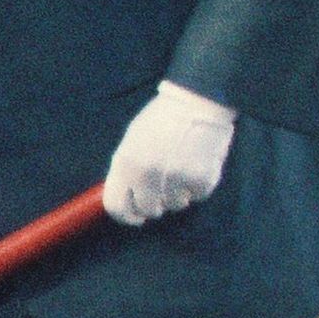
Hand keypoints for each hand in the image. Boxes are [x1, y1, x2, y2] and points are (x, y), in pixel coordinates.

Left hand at [103, 80, 236, 225]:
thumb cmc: (161, 119)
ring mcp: (176, 178)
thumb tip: (125, 197)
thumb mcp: (132, 140)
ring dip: (178, 194)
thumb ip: (126, 169)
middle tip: (162, 189)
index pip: (116, 206)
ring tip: (181, 169)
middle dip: (155, 204)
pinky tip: (196, 165)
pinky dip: (197, 187)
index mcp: (126, 163)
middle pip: (148, 210)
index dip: (125, 216)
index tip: (135, 217)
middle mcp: (148, 175)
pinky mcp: (202, 179)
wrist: (197, 101)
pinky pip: (197, 197)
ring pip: (175, 205)